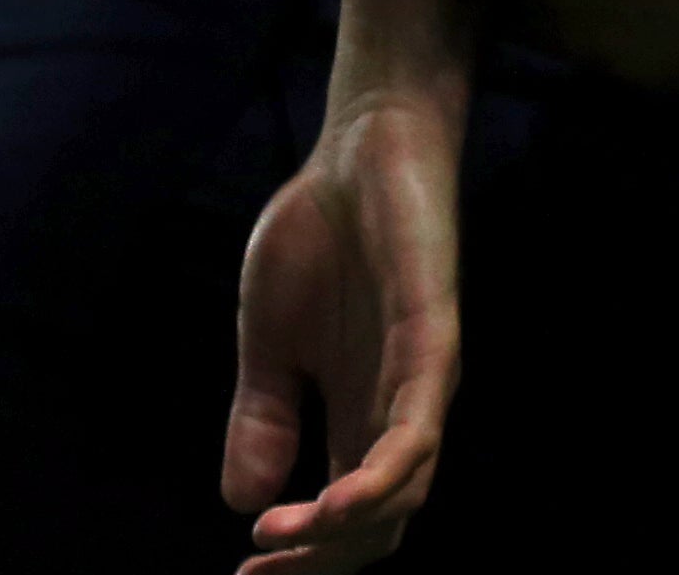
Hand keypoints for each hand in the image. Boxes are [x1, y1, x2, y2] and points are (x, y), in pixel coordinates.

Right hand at [230, 81, 471, 573]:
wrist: (358, 147)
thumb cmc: (320, 235)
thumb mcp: (268, 338)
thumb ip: (262, 415)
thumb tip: (244, 504)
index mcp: (359, 416)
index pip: (343, 519)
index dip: (300, 559)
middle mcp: (397, 411)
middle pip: (379, 527)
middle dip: (317, 562)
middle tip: (256, 573)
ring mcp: (421, 378)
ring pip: (404, 493)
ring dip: (343, 532)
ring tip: (281, 541)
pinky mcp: (434, 339)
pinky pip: (419, 429)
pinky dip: (382, 478)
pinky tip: (333, 502)